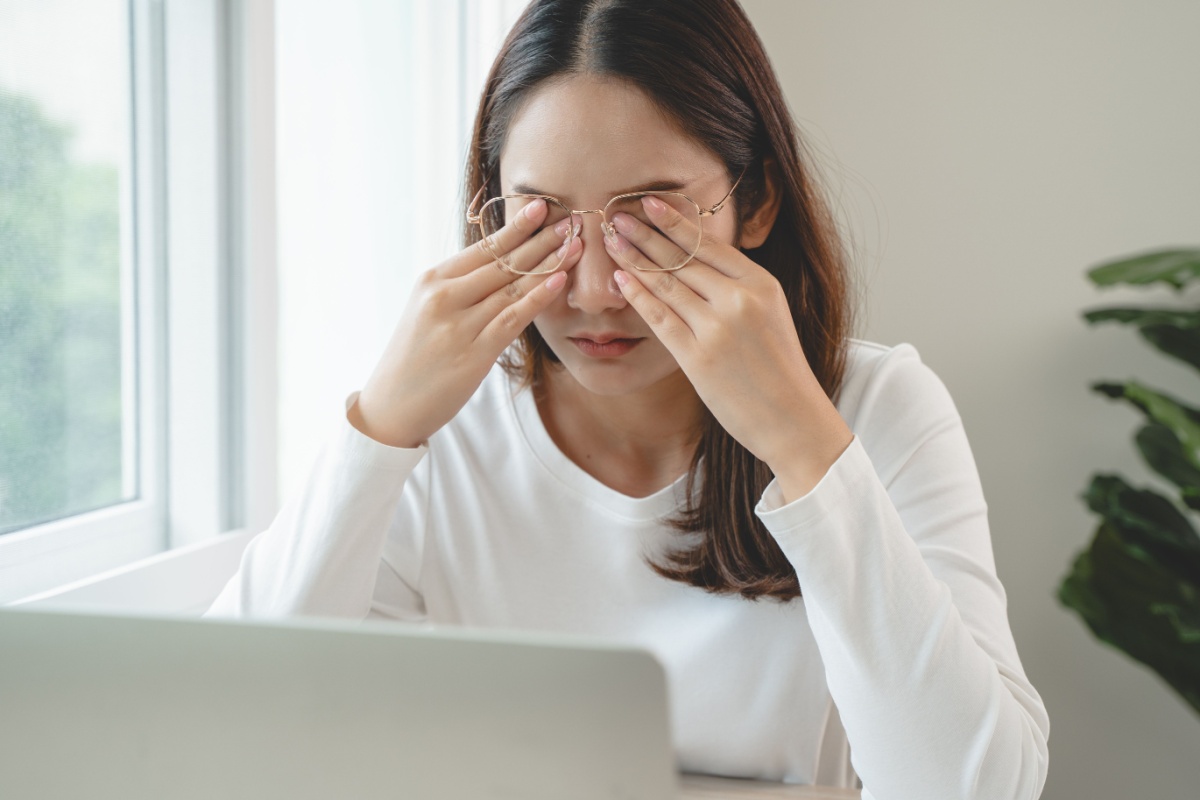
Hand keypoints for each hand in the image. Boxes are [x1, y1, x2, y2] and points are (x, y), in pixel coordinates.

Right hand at [351, 199, 581, 447]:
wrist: (391, 405)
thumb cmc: (414, 358)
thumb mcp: (428, 311)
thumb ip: (460, 289)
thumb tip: (499, 266)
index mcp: (433, 280)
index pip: (482, 247)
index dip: (516, 226)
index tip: (542, 206)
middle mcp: (444, 296)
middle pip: (501, 261)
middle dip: (539, 238)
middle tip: (570, 218)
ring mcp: (458, 325)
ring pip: (511, 286)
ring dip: (547, 263)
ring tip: (575, 244)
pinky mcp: (472, 354)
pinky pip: (511, 318)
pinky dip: (537, 297)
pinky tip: (559, 280)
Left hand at [605, 198, 851, 498]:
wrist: (793, 418)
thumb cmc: (780, 370)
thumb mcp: (771, 315)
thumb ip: (741, 289)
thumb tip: (701, 263)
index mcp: (761, 284)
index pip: (709, 244)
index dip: (674, 222)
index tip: (649, 202)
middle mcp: (739, 300)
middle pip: (683, 258)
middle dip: (645, 234)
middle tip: (616, 214)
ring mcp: (717, 328)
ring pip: (667, 283)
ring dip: (634, 258)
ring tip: (611, 240)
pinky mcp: (698, 358)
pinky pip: (660, 318)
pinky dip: (638, 295)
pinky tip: (619, 279)